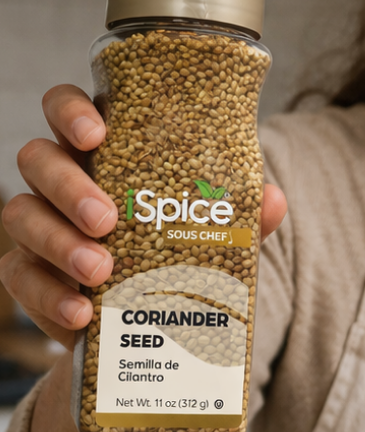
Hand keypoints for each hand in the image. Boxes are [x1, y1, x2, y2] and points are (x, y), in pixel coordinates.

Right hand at [0, 84, 287, 349]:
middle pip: (37, 159)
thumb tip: (273, 199)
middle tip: (107, 218)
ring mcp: (40, 227)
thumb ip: (239, 215)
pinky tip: (82, 312)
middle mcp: (61, 182)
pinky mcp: (31, 276)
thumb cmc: (181, 252)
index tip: (96, 133)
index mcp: (103, 153)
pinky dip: (51, 297)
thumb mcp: (215, 233)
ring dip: (59, 242)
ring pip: (20, 215)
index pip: (67, 109)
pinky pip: (21, 278)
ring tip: (101, 269)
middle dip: (68, 186)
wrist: (156, 321)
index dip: (71, 112)